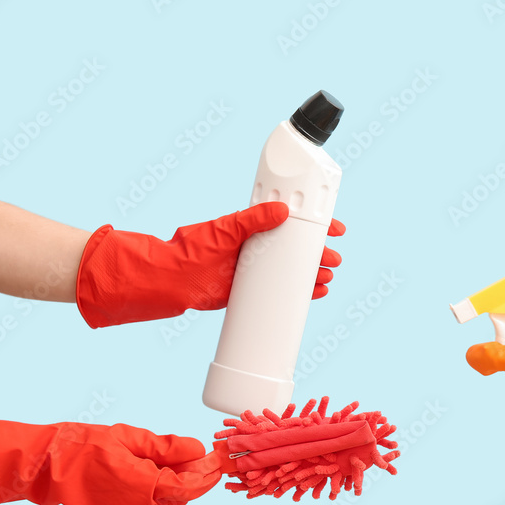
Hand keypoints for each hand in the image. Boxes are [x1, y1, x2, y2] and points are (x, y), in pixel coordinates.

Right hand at [0, 414, 220, 504]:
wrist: (47, 469)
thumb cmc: (88, 446)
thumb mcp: (131, 438)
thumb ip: (167, 448)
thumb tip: (198, 451)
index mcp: (145, 487)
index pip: (190, 487)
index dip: (208, 475)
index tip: (220, 462)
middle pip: (179, 496)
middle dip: (192, 478)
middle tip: (202, 460)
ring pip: (162, 504)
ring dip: (171, 487)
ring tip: (171, 464)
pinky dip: (150, 496)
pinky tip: (146, 477)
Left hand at [76, 203, 344, 327]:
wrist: (170, 281)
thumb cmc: (190, 250)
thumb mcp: (223, 228)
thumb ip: (252, 219)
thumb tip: (282, 211)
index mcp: (253, 229)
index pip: (292, 223)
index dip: (315, 225)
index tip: (333, 228)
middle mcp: (257, 249)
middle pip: (297, 250)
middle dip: (319, 254)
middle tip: (334, 257)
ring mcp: (256, 270)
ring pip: (293, 272)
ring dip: (313, 274)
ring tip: (327, 276)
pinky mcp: (250, 291)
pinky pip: (282, 292)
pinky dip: (300, 293)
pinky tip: (314, 293)